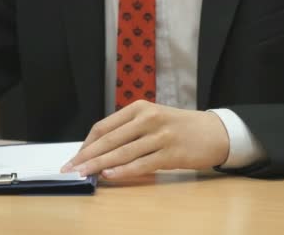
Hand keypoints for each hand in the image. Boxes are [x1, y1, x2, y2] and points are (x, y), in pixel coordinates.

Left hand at [61, 100, 229, 178]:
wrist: (214, 132)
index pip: (104, 126)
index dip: (87, 143)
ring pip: (122, 153)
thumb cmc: (180, 127)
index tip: (75, 156)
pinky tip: (109, 176)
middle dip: (86, 156)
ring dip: (99, 165)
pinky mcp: (171, 153)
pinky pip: (141, 164)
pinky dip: (122, 171)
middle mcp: (148, 118)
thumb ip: (129, 130)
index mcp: (139, 108)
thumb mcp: (153, 118)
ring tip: (83, 174)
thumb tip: (99, 150)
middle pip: (109, 140)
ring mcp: (160, 136)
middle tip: (69, 168)